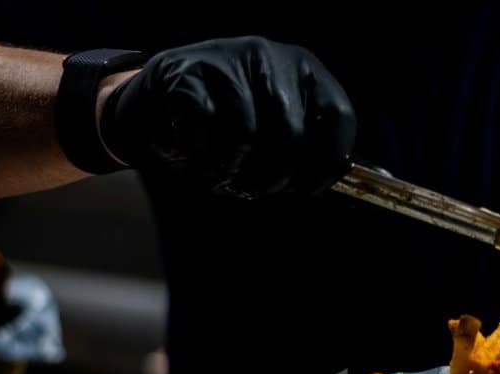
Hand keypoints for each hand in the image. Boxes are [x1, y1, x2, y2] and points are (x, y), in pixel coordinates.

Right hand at [99, 36, 355, 197]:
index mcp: (306, 69)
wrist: (161, 94)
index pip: (338, 117)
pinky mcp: (190, 74)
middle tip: (255, 190)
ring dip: (233, 172)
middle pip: (291, 136)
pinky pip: (207, 131)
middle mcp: (273, 57)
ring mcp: (231, 61)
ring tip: (223, 177)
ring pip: (247, 136)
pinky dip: (202, 157)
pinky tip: (197, 157)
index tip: (306, 188)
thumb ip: (301, 146)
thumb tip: (320, 182)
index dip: (327, 163)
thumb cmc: (229, 118)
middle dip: (273, 178)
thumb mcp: (274, 122)